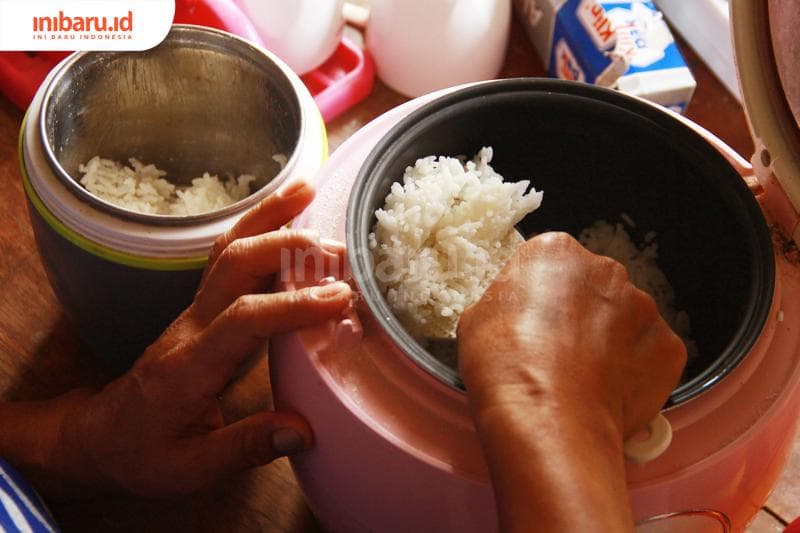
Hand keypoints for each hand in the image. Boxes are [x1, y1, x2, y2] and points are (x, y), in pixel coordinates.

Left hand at [4, 180, 351, 496]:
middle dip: (287, 247)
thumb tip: (302, 430)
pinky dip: (260, 226)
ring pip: (229, 248)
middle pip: (233, 264)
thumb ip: (245, 447)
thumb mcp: (189, 467)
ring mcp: (196, 309)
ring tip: (309, 188)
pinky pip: (230, 256)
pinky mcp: (205, 306)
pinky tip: (286, 212)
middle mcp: (192, 325)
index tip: (339, 298)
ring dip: (268, 215)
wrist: (102, 434)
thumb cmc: (142, 452)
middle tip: (340, 251)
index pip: (242, 319)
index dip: (292, 303)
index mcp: (190, 365)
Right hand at [458, 232, 685, 531]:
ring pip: (624, 321)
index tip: (529, 321)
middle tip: (555, 352)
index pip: (549, 263)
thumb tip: (514, 311)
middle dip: (579, 314)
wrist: (545, 420)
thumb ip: (506, 300)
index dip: (537, 296)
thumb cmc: (504, 367)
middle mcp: (606, 270)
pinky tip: (605, 393)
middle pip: (592, 287)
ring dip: (608, 342)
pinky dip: (633, 372)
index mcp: (556, 251)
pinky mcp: (668, 347)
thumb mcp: (477, 319)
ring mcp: (643, 308)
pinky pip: (649, 355)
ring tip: (580, 378)